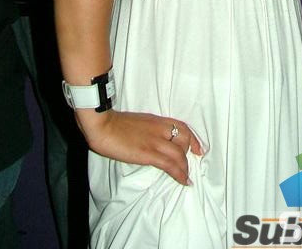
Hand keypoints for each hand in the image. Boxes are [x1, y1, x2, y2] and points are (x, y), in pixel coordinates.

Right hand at [74, 108, 203, 185]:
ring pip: (179, 154)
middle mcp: (159, 129)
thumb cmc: (114, 124)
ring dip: (185, 167)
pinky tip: (183, 181)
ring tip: (186, 177)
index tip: (199, 148)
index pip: (182, 126)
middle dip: (190, 152)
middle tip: (190, 164)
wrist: (103, 124)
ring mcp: (154, 141)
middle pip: (184, 139)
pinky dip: (179, 173)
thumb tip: (150, 140)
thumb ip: (147, 130)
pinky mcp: (148, 153)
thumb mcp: (137, 123)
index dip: (193, 138)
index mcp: (156, 120)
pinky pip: (170, 164)